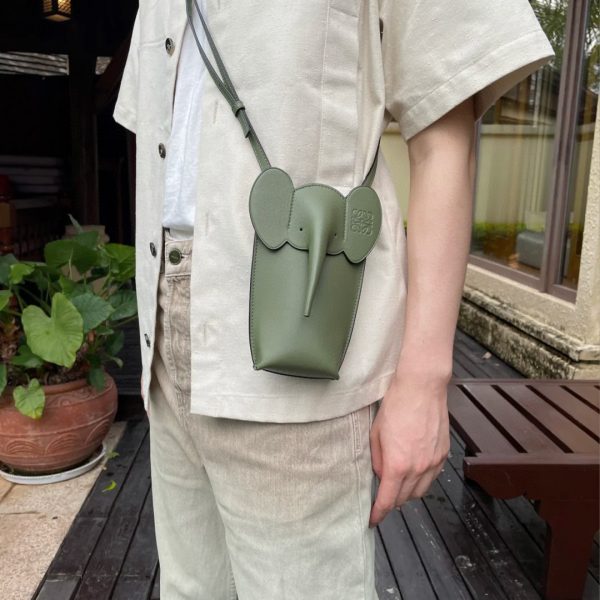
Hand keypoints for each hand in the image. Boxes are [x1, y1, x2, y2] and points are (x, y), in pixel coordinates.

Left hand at [369, 367, 449, 527]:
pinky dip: (422, 481)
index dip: (378, 513)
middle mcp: (418, 468)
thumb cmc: (395, 406)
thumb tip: (380, 474)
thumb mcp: (376, 433)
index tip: (372, 520)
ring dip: (407, 493)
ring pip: (420, 491)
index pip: (387, 499)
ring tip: (397, 485)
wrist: (421, 388)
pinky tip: (413, 472)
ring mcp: (433, 462)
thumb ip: (377, 459)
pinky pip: (432, 477)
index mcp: (397, 464)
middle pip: (404, 498)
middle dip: (391, 502)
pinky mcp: (443, 454)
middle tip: (382, 497)